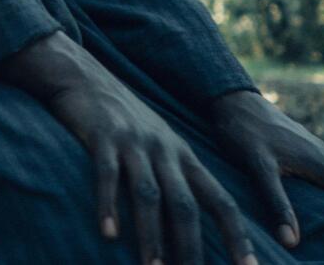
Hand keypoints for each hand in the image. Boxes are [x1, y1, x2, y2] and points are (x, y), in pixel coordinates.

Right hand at [0, 32, 257, 264]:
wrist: (85, 76)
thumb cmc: (123, 120)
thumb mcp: (158, 146)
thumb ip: (174, 182)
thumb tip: (186, 229)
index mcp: (185, 157)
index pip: (222, 202)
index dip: (238, 237)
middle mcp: (165, 151)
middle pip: (186, 205)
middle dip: (191, 247)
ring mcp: (134, 143)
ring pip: (149, 195)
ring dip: (151, 236)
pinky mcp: (101, 136)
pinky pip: (108, 175)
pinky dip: (109, 206)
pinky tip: (108, 234)